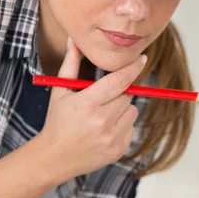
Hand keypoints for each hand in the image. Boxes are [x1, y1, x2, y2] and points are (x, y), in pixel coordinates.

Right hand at [38, 38, 146, 184]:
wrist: (56, 157)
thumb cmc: (58, 121)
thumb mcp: (60, 92)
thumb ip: (70, 65)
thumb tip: (74, 40)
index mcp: (88, 104)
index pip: (119, 81)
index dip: (132, 68)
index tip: (142, 59)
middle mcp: (102, 121)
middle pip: (127, 95)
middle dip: (118, 94)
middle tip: (102, 100)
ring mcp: (112, 137)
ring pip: (132, 111)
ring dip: (122, 109)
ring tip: (101, 116)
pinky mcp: (119, 149)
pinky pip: (131, 127)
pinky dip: (122, 125)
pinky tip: (104, 130)